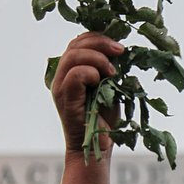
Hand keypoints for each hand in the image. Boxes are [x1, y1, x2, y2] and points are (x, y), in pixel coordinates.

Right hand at [50, 32, 124, 155]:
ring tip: (112, 72)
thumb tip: (121, 49)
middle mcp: (62, 75)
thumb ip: (109, 69)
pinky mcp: (64, 97)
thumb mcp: (110, 88)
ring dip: (97, 58)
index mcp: (72, 69)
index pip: (79, 41)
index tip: (120, 47)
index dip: (99, 37)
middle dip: (101, 42)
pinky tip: (102, 81)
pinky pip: (74, 74)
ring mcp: (61, 85)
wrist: (98, 146)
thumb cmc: (105, 119)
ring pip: (73, 54)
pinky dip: (90, 72)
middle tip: (121, 51)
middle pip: (76, 43)